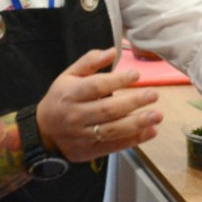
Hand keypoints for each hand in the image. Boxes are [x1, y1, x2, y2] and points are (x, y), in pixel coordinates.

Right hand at [36, 49, 162, 161]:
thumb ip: (90, 62)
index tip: (136, 75)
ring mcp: (83, 135)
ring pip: (112, 130)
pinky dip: (134, 140)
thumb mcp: (68, 76)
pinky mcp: (90, 150)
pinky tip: (151, 131)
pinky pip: (114, 146)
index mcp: (70, 94)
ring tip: (157, 115)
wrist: (43, 133)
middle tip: (154, 94)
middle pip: (107, 110)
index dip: (117, 81)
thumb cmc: (61, 98)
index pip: (95, 87)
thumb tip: (113, 51)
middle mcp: (76, 115)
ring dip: (137, 123)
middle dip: (132, 103)